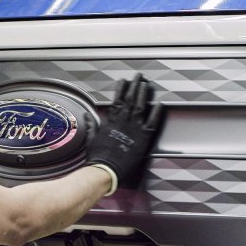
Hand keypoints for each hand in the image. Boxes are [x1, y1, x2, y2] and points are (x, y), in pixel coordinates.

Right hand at [85, 73, 162, 188]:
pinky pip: (152, 122)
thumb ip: (92, 125)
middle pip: (130, 98)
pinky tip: (159, 104)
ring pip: (140, 106)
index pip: (117, 99)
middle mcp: (124, 121)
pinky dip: (156, 112)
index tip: (124, 80)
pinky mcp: (143, 137)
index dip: (121, 88)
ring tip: (146, 84)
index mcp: (112, 120)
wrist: (106, 169)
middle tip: (139, 76)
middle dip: (134, 85)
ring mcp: (134, 128)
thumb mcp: (92, 138)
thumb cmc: (98, 156)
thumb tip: (86, 115)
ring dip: (143, 94)